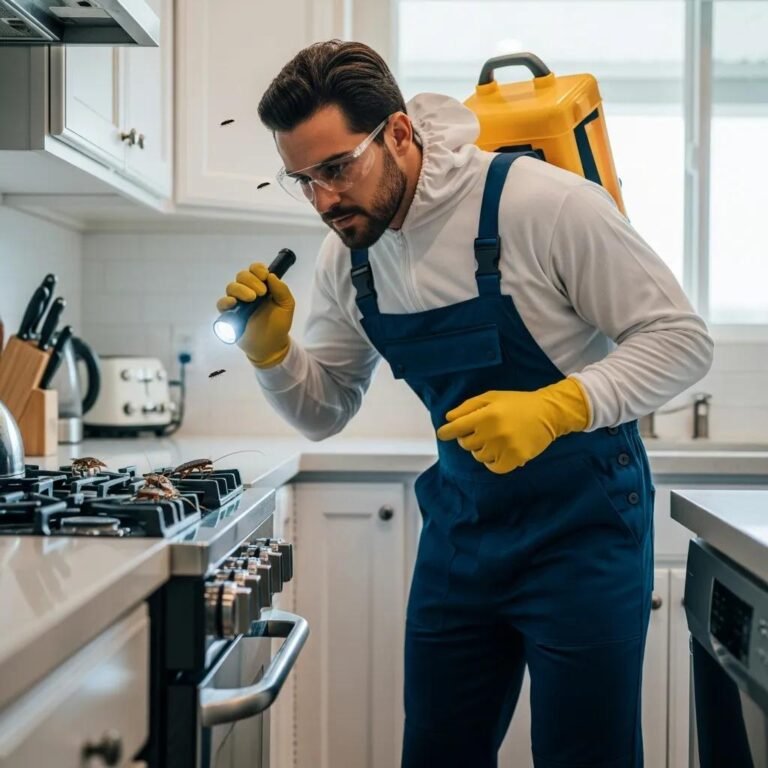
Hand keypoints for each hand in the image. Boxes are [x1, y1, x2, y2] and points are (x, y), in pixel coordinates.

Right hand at [216, 262, 294, 367]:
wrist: (271, 346)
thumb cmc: (279, 325)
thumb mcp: (287, 306)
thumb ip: (282, 290)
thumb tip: (271, 275)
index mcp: (261, 286)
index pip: (255, 270)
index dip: (258, 269)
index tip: (265, 276)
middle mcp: (248, 291)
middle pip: (242, 276)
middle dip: (251, 281)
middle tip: (261, 293)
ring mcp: (237, 302)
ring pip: (231, 287)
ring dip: (241, 289)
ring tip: (251, 299)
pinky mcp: (229, 314)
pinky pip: (221, 304)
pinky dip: (225, 301)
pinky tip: (233, 303)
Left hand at [436, 378, 589, 473]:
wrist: (548, 412)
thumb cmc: (516, 403)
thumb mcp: (491, 397)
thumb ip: (467, 407)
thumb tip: (448, 419)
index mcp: (486, 414)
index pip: (457, 428)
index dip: (446, 432)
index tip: (443, 434)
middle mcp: (493, 432)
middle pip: (466, 444)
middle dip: (469, 438)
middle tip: (482, 431)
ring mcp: (505, 447)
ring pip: (479, 457)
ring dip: (482, 450)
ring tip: (495, 439)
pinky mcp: (516, 458)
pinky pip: (494, 468)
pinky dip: (493, 463)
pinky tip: (498, 453)